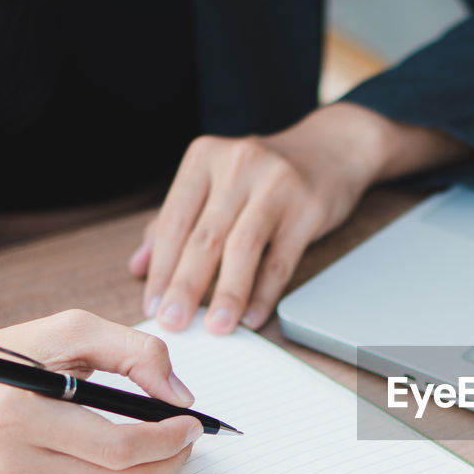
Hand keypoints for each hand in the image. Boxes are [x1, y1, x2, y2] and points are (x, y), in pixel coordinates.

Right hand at [0, 309, 201, 473]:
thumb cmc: (18, 359)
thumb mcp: (73, 331)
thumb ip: (136, 352)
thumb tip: (180, 397)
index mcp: (16, 416)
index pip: (118, 446)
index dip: (168, 439)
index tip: (193, 424)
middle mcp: (10, 465)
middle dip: (170, 460)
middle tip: (185, 436)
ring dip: (149, 472)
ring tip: (151, 442)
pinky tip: (103, 459)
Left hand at [129, 102, 473, 334]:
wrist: (333, 147)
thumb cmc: (266, 172)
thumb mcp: (217, 182)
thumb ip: (178, 221)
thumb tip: (140, 267)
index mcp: (204, 158)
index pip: (175, 221)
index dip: (161, 268)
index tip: (152, 306)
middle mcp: (237, 166)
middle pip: (205, 237)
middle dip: (185, 286)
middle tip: (173, 323)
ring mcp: (275, 186)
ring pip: (243, 249)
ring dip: (226, 293)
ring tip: (216, 327)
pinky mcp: (308, 209)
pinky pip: (281, 259)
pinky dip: (265, 292)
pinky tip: (253, 315)